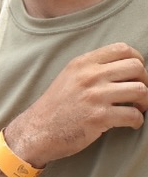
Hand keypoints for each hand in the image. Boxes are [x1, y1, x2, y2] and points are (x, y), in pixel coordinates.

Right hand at [4, 44, 147, 167]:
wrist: (39, 128)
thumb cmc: (58, 104)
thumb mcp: (70, 75)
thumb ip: (93, 68)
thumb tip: (125, 67)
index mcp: (83, 62)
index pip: (123, 49)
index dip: (138, 60)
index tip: (136, 75)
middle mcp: (90, 75)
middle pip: (137, 67)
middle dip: (145, 82)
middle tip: (138, 94)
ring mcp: (95, 96)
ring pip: (140, 90)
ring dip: (144, 103)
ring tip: (137, 109)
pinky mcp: (100, 117)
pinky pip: (134, 115)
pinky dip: (137, 121)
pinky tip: (130, 123)